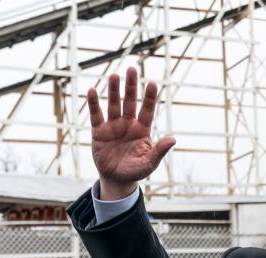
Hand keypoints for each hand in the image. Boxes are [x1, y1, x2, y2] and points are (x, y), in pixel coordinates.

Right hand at [87, 67, 175, 199]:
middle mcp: (128, 124)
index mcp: (142, 130)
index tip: (152, 83)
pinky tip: (92, 90)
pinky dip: (94, 103)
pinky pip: (96, 115)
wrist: (117, 180)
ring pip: (114, 104)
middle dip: (131, 86)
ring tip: (114, 75)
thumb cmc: (136, 171)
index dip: (149, 97)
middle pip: (130, 101)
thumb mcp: (150, 163)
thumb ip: (159, 151)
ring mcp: (113, 126)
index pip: (147, 110)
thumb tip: (173, 139)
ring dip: (114, 90)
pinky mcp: (99, 132)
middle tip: (132, 69)